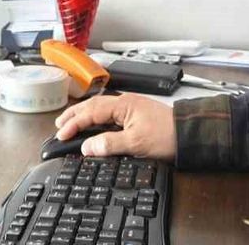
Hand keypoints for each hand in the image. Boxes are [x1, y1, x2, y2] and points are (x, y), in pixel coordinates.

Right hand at [54, 94, 176, 160]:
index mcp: (122, 105)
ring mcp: (130, 107)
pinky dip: (95, 117)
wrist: (189, 134)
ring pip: (100, 107)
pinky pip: (109, 112)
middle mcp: (125, 102)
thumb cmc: (166, 136)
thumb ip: (109, 144)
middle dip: (74, 114)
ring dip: (84, 114)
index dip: (74, 123)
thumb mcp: (136, 144)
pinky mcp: (135, 114)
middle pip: (92, 105)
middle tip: (58, 125)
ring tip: (70, 122)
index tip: (61, 134)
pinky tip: (93, 123)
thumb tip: (86, 146)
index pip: (90, 112)